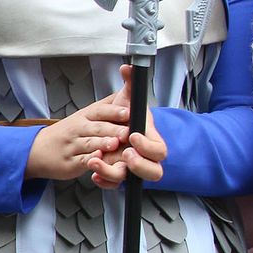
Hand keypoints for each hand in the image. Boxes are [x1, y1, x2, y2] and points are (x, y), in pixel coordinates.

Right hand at [25, 87, 127, 180]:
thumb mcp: (83, 115)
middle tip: (126, 132)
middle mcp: (77, 130)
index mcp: (83, 117)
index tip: (127, 112)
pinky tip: (96, 160)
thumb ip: (106, 106)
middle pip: (96, 128)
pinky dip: (89, 160)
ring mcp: (72, 146)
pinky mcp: (70, 162)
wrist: (37, 149)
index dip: (113, 112)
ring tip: (113, 144)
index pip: (99, 111)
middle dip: (112, 129)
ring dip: (101, 143)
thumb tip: (127, 89)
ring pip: (89, 143)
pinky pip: (81, 160)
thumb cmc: (66, 132)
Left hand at [88, 65, 166, 187]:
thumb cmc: (124, 116)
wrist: (111, 129)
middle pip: (154, 172)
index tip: (132, 135)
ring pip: (128, 179)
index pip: (159, 150)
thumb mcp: (127, 99)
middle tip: (125, 154)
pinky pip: (112, 185)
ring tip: (95, 160)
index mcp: (150, 140)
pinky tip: (92, 173)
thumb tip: (128, 68)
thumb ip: (130, 84)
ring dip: (112, 173)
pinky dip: (102, 180)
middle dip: (140, 165)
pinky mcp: (114, 174)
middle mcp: (142, 157)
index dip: (148, 145)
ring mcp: (128, 167)